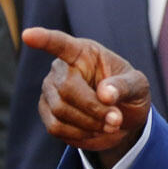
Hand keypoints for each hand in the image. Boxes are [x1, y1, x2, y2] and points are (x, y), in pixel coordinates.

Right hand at [24, 27, 150, 168]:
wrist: (122, 120)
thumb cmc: (129, 94)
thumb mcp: (138, 86)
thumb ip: (124, 86)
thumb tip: (105, 94)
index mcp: (84, 52)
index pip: (61, 44)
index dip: (44, 39)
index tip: (29, 35)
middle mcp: (61, 68)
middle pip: (67, 89)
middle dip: (94, 108)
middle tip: (116, 120)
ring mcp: (50, 91)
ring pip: (60, 111)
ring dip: (90, 124)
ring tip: (110, 125)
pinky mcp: (47, 112)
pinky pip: (56, 127)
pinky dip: (79, 134)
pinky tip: (94, 130)